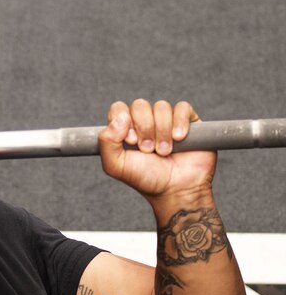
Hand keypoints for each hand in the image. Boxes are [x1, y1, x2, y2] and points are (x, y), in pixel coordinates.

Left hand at [98, 100, 216, 201]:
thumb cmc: (145, 178)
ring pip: (161, 107)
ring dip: (162, 130)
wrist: (175, 189)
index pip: (119, 108)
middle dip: (144, 128)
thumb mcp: (116, 165)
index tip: (130, 141)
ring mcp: (167, 121)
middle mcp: (145, 122)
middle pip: (140, 105)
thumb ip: (106, 142)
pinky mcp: (188, 122)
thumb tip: (120, 117)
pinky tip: (179, 139)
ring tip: (164, 151)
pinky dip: (179, 122)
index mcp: (125, 129)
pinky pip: (182, 108)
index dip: (123, 121)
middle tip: (148, 149)